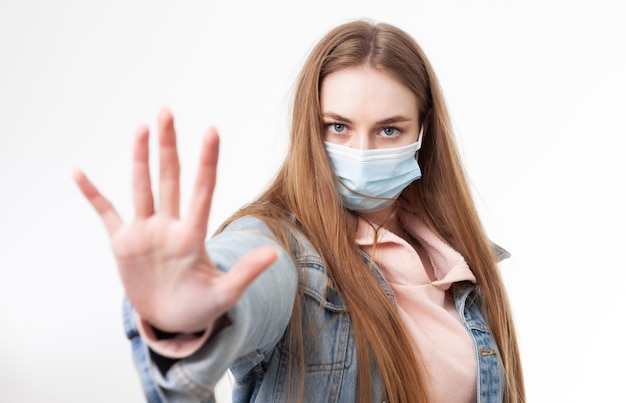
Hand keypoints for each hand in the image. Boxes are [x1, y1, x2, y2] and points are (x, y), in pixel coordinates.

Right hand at [74, 108, 277, 332]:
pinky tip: (78, 172)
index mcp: (193, 237)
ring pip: (142, 187)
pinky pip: (105, 212)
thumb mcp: (224, 294)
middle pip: (169, 178)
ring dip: (139, 158)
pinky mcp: (123, 243)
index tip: (212, 131)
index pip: (202, 191)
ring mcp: (146, 232)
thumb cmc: (199, 307)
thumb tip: (275, 253)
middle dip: (168, 146)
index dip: (207, 162)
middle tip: (166, 112)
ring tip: (141, 128)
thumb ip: (245, 273)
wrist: (172, 321)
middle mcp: (169, 227)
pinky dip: (91, 194)